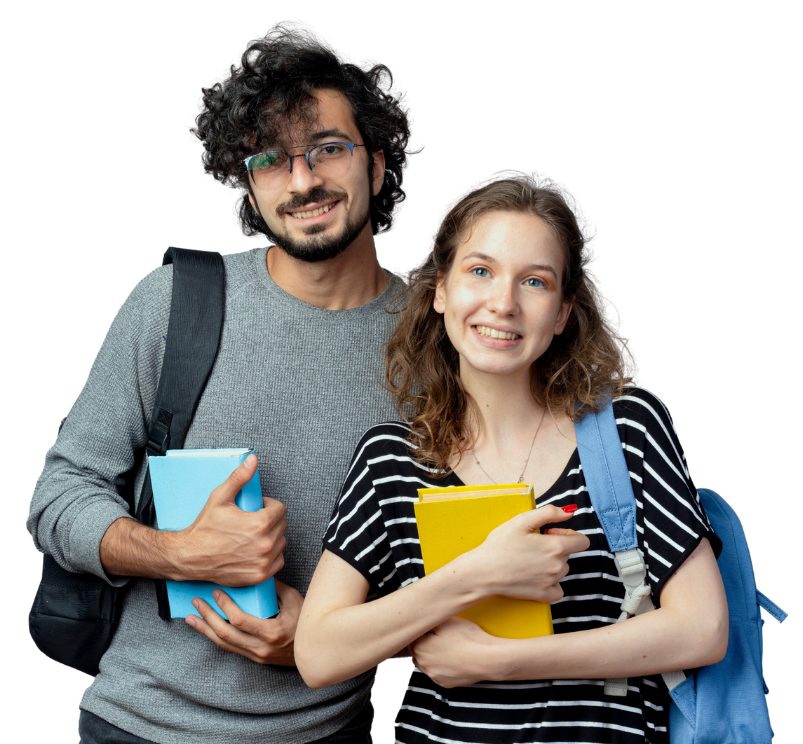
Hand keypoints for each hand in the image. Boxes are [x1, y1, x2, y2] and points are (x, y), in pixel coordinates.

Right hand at [173, 455, 287, 584]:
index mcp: (259, 523)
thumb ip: (240, 477)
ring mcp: (263, 562)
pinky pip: (278, 561)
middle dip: (270, 519)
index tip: (259, 507)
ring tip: (254, 534)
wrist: (190, 556)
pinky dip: (271, 555)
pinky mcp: (259, 576)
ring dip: (272, 537)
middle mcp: (264, 544)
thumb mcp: (220, 497)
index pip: (280, 509)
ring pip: (281, 543)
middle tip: (253, 520)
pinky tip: (257, 549)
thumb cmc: (204, 528)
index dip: (269, 505)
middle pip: (282, 525)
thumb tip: (253, 460)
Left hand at [185, 579, 303, 664]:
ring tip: (191, 618)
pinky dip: (215, 637)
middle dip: (208, 617)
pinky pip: (230, 647)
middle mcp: (260, 648)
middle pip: (226, 634)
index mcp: (271, 633)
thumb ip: (274, 588)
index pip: (239, 620)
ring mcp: (256, 655)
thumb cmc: (306, 623)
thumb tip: (255, 575)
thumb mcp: (294, 600)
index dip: (225, 607)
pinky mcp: (253, 658)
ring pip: (224, 644)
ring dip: (205, 630)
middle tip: (196, 602)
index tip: (216, 592)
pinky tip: (205, 629)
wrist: (314, 651)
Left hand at [409, 617, 498, 687]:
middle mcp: (423, 665)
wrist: (487, 659)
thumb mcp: (446, 621)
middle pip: (417, 652)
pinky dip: (442, 667)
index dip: (422, 631)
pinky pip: (438, 673)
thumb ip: (428, 621)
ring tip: (448, 647)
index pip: (412, 637)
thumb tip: (420, 622)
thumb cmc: (467, 638)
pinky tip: (453, 658)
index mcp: (419, 648)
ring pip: (426, 664)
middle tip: (439, 637)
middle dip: (424, 644)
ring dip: (431, 656)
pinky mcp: (445, 684)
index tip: (431, 628)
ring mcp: (434, 676)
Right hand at [470, 505, 590, 603]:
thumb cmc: (500, 545)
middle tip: (532, 545)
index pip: (582, 541)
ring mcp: (552, 582)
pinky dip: (551, 582)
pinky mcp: (544, 595)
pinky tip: (536, 576)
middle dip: (555, 546)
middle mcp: (558, 566)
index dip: (567, 533)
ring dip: (552, 563)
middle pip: (568, 553)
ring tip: (530, 559)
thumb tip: (569, 512)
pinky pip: (558, 589)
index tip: (549, 533)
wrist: (484, 572)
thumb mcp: (521, 520)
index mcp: (556, 547)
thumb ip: (549, 513)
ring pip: (562, 569)